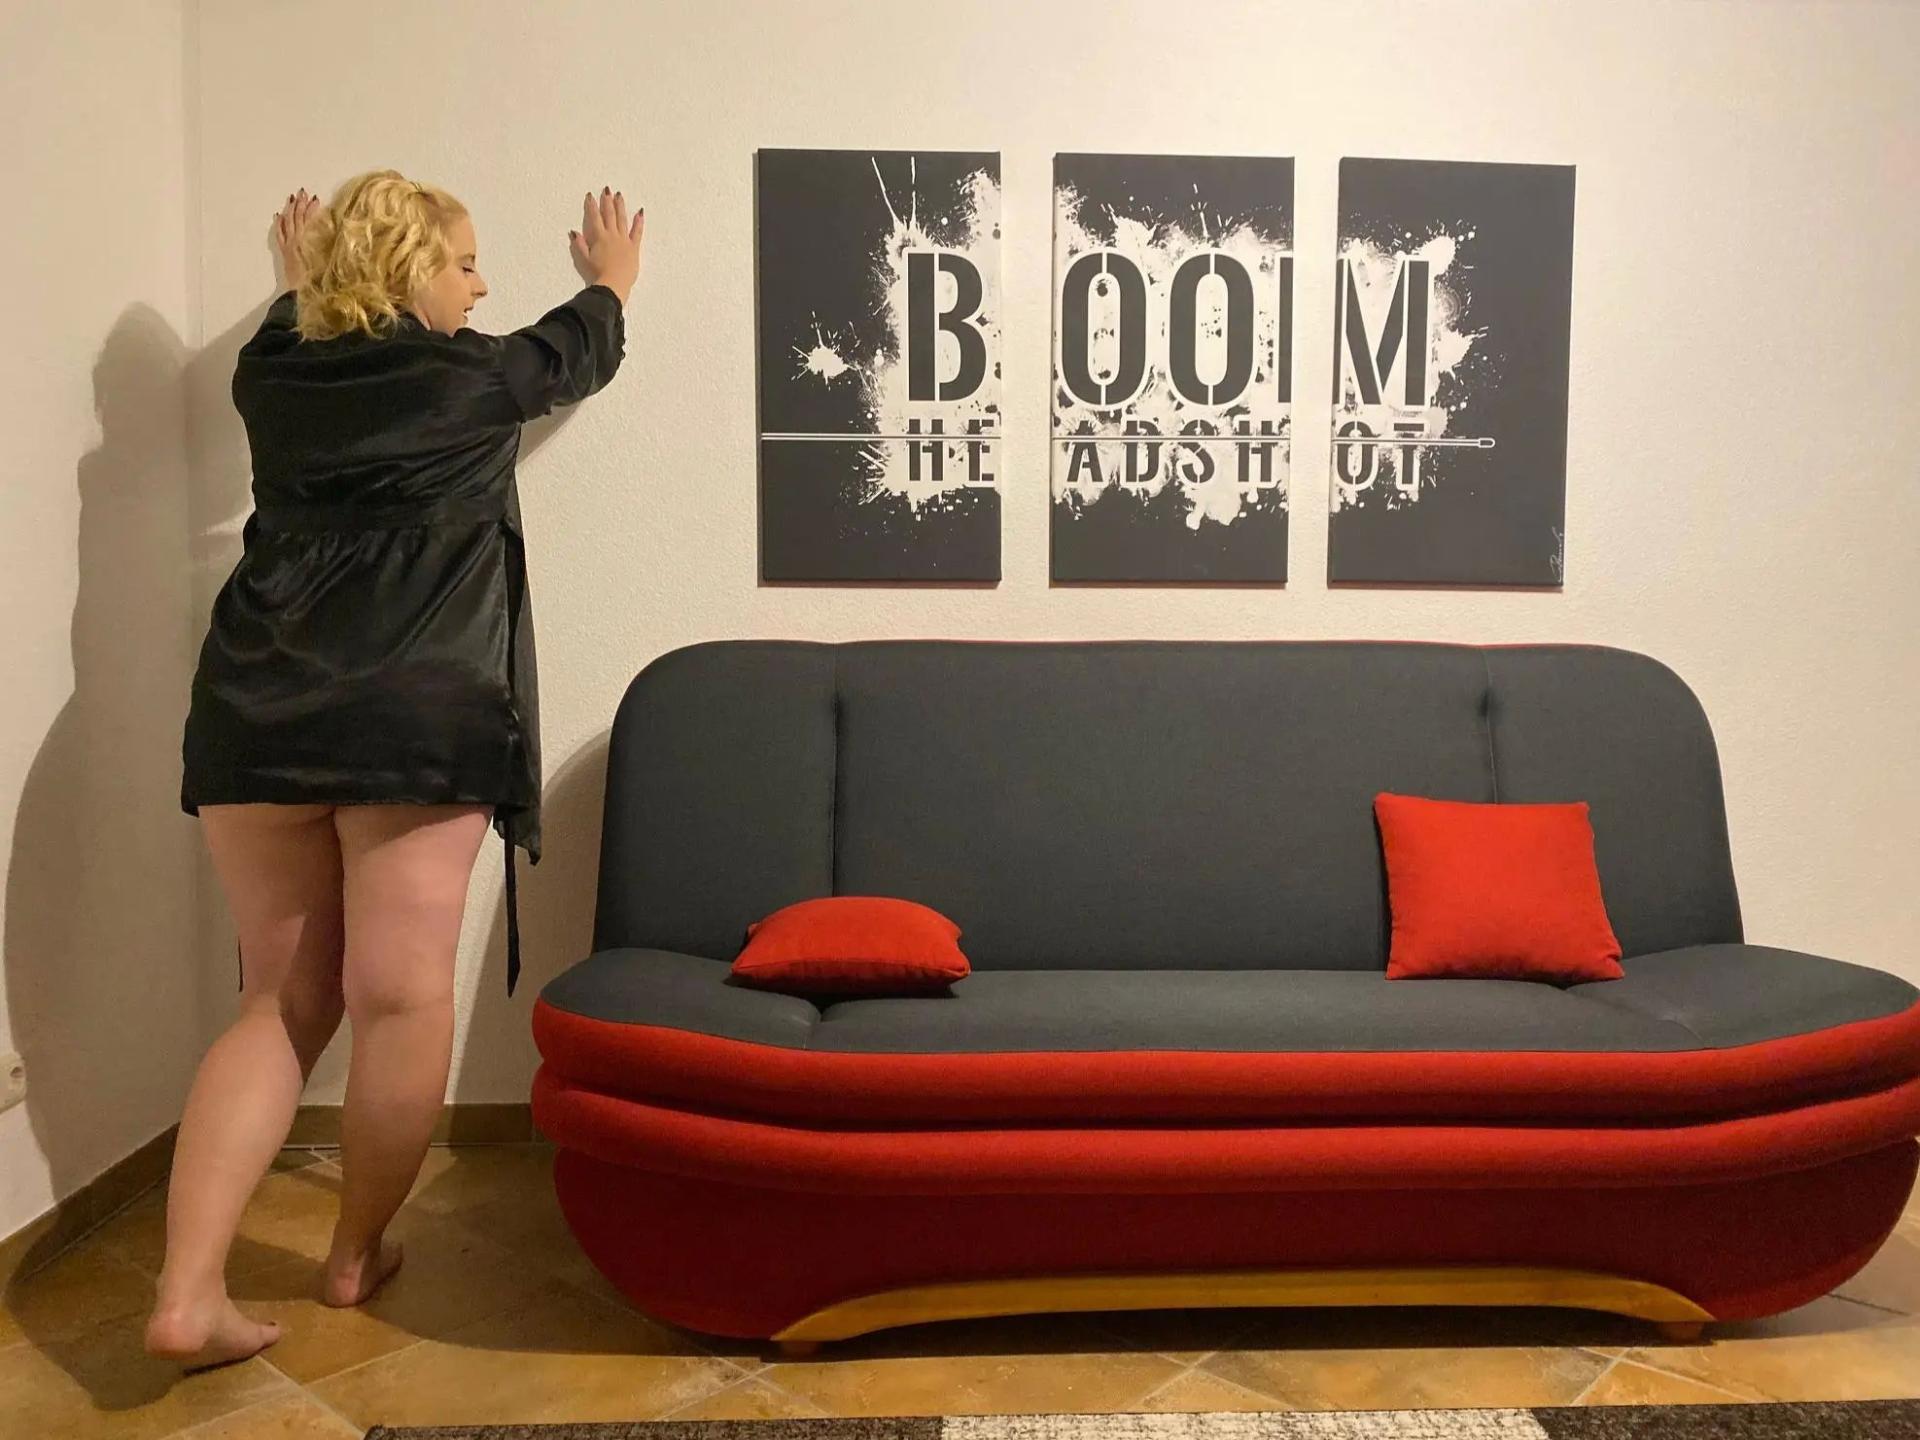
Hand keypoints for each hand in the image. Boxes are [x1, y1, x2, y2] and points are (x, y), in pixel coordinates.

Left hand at [274, 188, 320, 290]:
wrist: (301, 296)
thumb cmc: (318, 281)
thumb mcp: (328, 262)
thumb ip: (330, 246)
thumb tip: (334, 231)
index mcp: (309, 241)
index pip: (310, 219)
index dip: (313, 209)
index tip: (317, 198)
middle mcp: (297, 240)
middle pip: (298, 218)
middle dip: (301, 204)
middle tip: (303, 193)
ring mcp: (289, 246)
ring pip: (287, 222)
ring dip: (289, 210)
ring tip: (292, 199)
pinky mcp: (284, 252)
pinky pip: (279, 233)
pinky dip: (279, 223)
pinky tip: (278, 216)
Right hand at [570, 186, 642, 305]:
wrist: (613, 285)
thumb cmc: (598, 274)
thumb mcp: (585, 259)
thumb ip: (580, 244)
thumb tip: (573, 232)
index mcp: (599, 237)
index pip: (594, 217)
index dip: (591, 206)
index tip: (590, 195)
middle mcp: (612, 235)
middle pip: (609, 215)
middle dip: (607, 201)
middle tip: (607, 190)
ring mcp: (624, 240)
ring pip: (622, 219)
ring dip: (621, 206)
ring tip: (619, 195)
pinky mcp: (634, 248)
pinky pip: (637, 232)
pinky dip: (639, 222)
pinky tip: (640, 212)